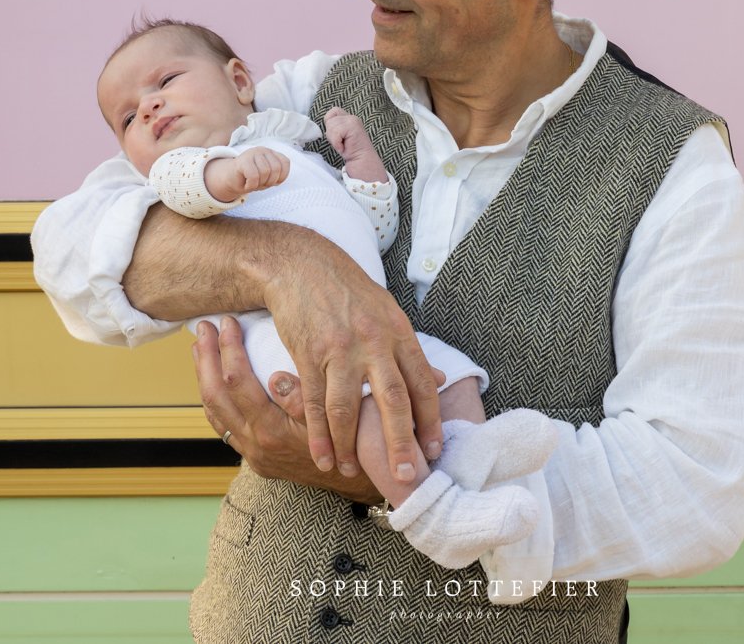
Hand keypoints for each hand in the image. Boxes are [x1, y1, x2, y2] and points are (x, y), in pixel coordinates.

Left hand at [193, 317, 380, 501]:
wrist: (355, 478)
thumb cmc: (350, 439)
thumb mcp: (334, 414)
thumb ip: (303, 399)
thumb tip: (276, 377)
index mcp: (272, 430)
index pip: (238, 381)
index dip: (229, 348)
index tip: (228, 323)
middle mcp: (256, 444)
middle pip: (215, 395)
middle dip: (206, 358)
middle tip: (203, 329)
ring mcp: (252, 453)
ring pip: (215, 412)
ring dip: (205, 377)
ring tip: (201, 348)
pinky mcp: (255, 457)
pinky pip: (224, 424)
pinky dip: (215, 397)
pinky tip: (215, 380)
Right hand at [204, 147, 289, 202]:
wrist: (229, 180)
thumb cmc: (250, 179)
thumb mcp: (267, 177)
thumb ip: (277, 174)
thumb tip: (279, 178)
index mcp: (271, 153)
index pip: (285, 163)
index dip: (281, 177)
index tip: (271, 182)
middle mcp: (263, 150)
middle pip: (276, 169)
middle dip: (269, 182)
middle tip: (259, 184)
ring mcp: (252, 153)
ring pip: (265, 172)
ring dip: (259, 184)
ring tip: (252, 183)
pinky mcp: (242, 160)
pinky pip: (253, 176)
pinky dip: (251, 185)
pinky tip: (247, 184)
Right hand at [262, 234, 444, 482]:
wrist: (303, 265)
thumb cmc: (349, 291)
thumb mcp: (388, 312)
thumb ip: (411, 351)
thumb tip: (441, 381)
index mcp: (398, 331)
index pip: (422, 382)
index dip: (431, 419)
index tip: (434, 450)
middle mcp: (374, 341)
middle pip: (393, 400)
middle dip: (401, 443)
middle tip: (407, 477)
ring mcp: (341, 349)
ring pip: (348, 408)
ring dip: (350, 446)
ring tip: (352, 471)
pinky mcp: (309, 354)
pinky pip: (315, 402)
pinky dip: (319, 434)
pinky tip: (323, 456)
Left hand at [324, 107, 387, 182]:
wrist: (361, 161)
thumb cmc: (350, 151)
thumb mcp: (339, 135)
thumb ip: (335, 126)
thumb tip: (327, 122)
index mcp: (349, 118)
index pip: (333, 112)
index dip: (330, 122)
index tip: (336, 135)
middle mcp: (352, 117)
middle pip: (330, 120)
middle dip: (331, 134)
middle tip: (341, 143)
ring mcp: (353, 121)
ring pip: (331, 126)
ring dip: (334, 140)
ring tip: (343, 145)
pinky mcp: (353, 126)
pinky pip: (336, 132)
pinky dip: (337, 143)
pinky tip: (344, 147)